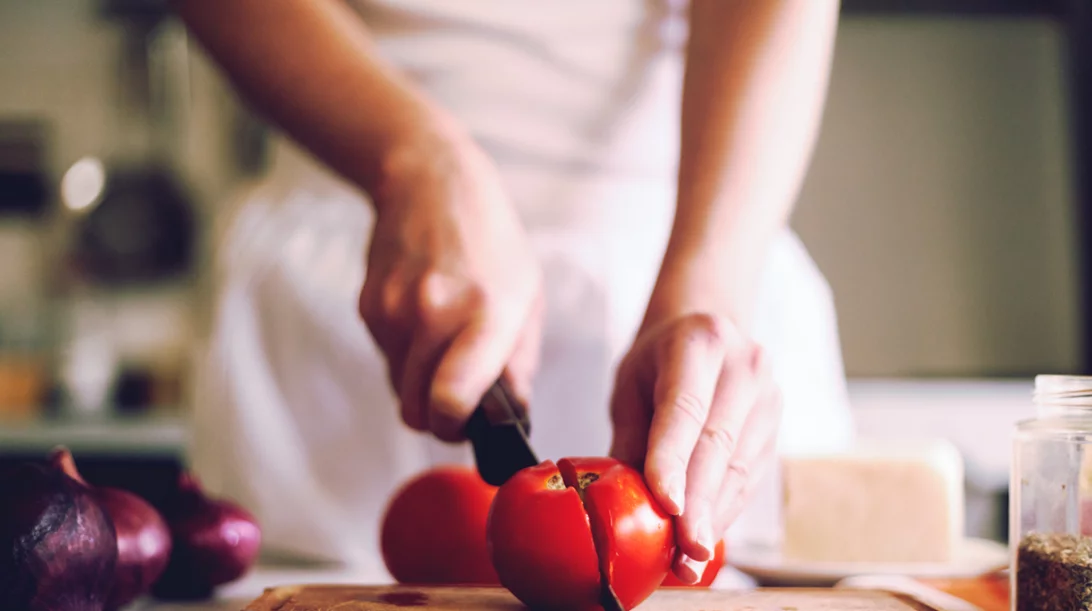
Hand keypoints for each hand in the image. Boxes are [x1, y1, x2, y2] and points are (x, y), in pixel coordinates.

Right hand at [358, 133, 543, 441]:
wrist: (429, 183)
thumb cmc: (490, 242)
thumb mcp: (527, 295)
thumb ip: (520, 363)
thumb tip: (513, 416)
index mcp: (485, 314)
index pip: (450, 399)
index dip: (454, 427)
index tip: (466, 422)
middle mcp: (433, 314)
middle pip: (416, 410)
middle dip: (436, 416)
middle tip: (458, 398)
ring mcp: (394, 311)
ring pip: (398, 388)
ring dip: (420, 383)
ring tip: (444, 342)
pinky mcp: (368, 307)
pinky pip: (385, 358)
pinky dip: (404, 354)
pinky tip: (422, 318)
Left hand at [609, 313, 781, 582]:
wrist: (708, 329)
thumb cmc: (659, 360)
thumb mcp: (630, 385)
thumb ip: (628, 438)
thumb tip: (619, 503)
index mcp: (699, 342)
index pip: (686, 408)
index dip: (674, 460)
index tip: (666, 507)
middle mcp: (745, 366)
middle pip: (719, 445)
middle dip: (700, 506)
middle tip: (682, 553)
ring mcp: (769, 397)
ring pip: (740, 469)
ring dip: (714, 519)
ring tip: (687, 560)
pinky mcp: (777, 427)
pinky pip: (750, 478)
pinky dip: (725, 512)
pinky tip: (705, 538)